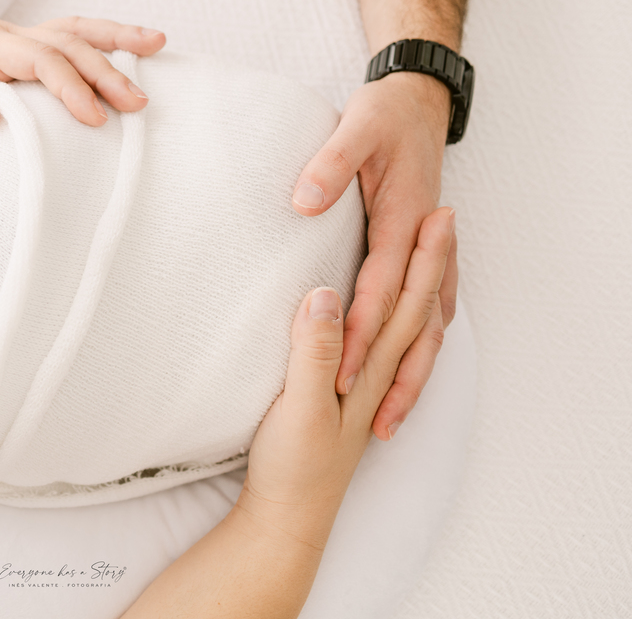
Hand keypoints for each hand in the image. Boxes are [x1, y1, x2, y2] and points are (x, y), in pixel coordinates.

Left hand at [0, 9, 166, 128]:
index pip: (38, 61)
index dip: (69, 88)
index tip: (93, 118)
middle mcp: (3, 34)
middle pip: (66, 45)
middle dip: (107, 71)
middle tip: (139, 104)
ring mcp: (10, 37)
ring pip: (72, 32)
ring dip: (114, 41)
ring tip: (158, 44)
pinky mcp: (11, 46)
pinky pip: (61, 37)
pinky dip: (95, 39)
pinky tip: (121, 47)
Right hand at [240, 207, 454, 543]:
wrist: (288, 518)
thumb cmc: (293, 465)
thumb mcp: (297, 405)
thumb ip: (313, 350)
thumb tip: (326, 293)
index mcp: (368, 371)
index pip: (403, 305)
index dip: (422, 260)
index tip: (434, 216)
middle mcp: (378, 377)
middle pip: (417, 311)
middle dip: (434, 263)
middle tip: (445, 218)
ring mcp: (367, 390)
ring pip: (409, 331)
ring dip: (424, 289)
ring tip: (434, 256)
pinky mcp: (350, 400)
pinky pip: (390, 350)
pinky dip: (403, 325)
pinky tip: (395, 322)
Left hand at [290, 72, 458, 439]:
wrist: (419, 99)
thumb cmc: (385, 116)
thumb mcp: (356, 129)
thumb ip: (330, 164)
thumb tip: (305, 203)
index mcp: (405, 220)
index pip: (378, 289)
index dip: (358, 334)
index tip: (338, 374)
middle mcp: (423, 244)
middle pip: (413, 322)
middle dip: (392, 374)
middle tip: (370, 422)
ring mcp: (432, 251)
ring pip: (430, 324)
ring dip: (414, 372)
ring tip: (391, 420)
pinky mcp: (426, 253)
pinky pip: (432, 310)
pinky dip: (422, 346)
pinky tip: (405, 370)